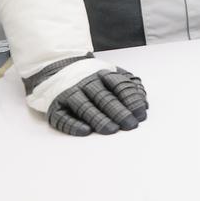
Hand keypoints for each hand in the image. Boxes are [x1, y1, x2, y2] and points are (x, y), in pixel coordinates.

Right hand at [28, 57, 149, 136]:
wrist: (58, 68)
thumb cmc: (93, 78)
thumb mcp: (114, 74)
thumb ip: (130, 87)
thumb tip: (143, 104)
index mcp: (103, 74)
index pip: (119, 85)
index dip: (131, 100)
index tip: (141, 114)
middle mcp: (86, 82)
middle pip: (104, 97)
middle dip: (118, 112)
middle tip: (130, 125)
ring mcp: (69, 94)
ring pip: (85, 107)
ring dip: (99, 119)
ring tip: (112, 129)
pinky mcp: (55, 107)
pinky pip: (63, 117)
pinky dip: (74, 125)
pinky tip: (86, 131)